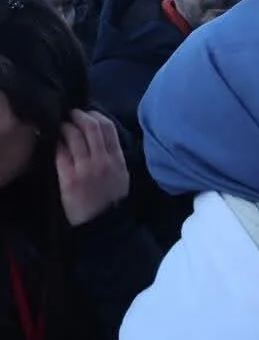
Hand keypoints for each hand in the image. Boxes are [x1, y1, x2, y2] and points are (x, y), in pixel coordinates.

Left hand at [55, 109, 128, 226]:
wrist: (102, 224)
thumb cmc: (111, 200)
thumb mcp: (121, 176)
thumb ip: (114, 156)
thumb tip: (102, 136)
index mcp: (117, 160)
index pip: (108, 128)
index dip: (95, 115)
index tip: (87, 114)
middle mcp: (102, 161)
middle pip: (91, 126)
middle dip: (78, 115)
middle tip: (70, 114)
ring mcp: (85, 168)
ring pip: (73, 135)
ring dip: (65, 126)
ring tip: (61, 127)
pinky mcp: (68, 177)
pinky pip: (60, 151)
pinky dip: (57, 142)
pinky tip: (55, 142)